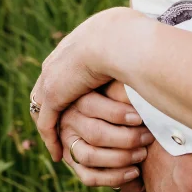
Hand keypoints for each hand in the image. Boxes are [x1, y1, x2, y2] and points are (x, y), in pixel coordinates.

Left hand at [31, 8, 132, 160]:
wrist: (116, 39)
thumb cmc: (130, 37)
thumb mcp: (127, 42)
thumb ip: (129, 52)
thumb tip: (147, 46)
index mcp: (72, 47)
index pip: (61, 71)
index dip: (67, 87)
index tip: (74, 102)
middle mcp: (56, 62)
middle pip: (44, 90)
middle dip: (49, 108)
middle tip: (59, 127)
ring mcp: (50, 78)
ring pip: (43, 110)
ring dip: (52, 127)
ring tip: (59, 144)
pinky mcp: (52, 95)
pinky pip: (46, 124)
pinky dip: (51, 139)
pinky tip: (59, 154)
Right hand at [61, 82, 154, 191]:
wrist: (113, 122)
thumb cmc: (121, 99)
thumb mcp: (118, 88)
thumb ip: (124, 89)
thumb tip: (142, 91)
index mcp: (78, 98)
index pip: (93, 105)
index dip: (118, 113)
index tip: (141, 118)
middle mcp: (69, 122)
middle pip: (95, 134)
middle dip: (126, 138)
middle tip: (148, 137)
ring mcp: (68, 145)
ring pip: (90, 156)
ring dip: (120, 158)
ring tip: (142, 154)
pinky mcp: (74, 165)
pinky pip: (89, 177)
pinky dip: (114, 177)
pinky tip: (134, 172)